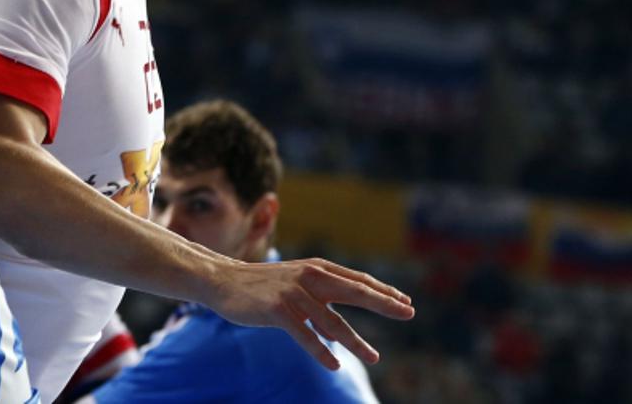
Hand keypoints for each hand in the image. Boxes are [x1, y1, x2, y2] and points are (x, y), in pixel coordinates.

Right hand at [209, 257, 414, 369]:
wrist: (222, 280)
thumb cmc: (261, 286)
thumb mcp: (295, 285)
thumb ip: (319, 302)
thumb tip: (340, 334)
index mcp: (316, 269)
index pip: (357, 280)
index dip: (384, 292)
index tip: (407, 304)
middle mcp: (309, 276)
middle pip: (354, 291)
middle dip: (384, 303)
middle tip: (409, 313)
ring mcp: (293, 292)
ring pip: (331, 320)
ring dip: (355, 341)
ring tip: (374, 357)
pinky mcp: (277, 309)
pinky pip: (304, 334)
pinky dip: (320, 350)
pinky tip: (334, 364)